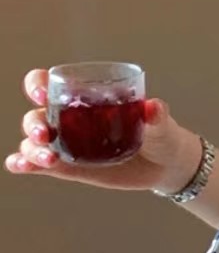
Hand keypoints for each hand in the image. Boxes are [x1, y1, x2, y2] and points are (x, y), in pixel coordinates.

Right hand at [6, 69, 203, 193]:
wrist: (166, 164)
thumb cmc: (159, 134)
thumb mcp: (159, 123)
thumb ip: (156, 115)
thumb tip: (153, 107)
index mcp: (83, 98)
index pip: (49, 84)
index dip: (37, 84)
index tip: (42, 93)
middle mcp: (69, 120)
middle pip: (37, 116)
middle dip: (33, 122)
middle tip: (45, 133)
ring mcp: (67, 145)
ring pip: (35, 143)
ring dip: (32, 149)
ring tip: (48, 159)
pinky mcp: (70, 168)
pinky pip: (41, 165)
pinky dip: (25, 164)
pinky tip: (19, 166)